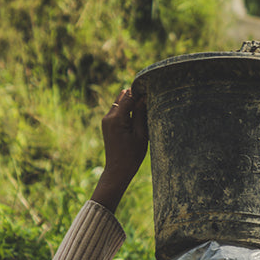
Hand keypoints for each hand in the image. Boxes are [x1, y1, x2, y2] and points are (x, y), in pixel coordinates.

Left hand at [91, 88, 147, 212]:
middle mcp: (108, 117)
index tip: (153, 89)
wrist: (118, 170)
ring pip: (120, 103)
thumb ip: (140, 114)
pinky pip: (117, 110)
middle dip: (135, 96)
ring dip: (131, 103)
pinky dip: (127, 110)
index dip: (141, 92)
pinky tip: (137, 117)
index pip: (129, 97)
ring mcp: (106, 120)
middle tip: (149, 100)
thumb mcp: (141, 134)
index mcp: (117, 119)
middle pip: (123, 97)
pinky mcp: (107, 124)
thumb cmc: (132, 155)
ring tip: (145, 109)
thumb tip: (144, 97)